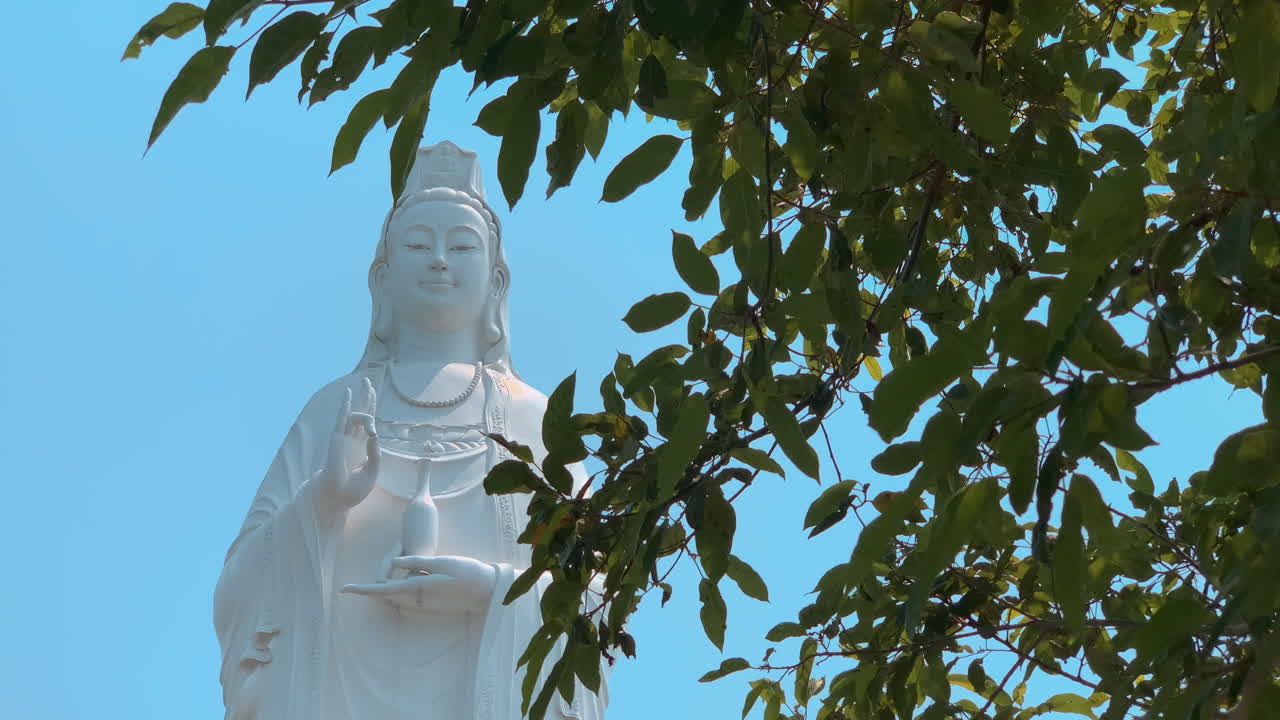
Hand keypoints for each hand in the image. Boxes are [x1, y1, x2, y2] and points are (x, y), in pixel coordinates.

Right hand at [316, 378, 379, 512]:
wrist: (338, 499)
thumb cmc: (354, 489)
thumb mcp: (373, 471)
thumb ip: (375, 452)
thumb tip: (375, 434)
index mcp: (361, 447)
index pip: (367, 424)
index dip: (371, 409)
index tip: (372, 393)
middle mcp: (352, 440)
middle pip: (360, 413)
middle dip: (365, 397)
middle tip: (368, 380)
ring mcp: (343, 439)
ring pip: (356, 415)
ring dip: (365, 407)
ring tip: (371, 411)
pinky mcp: (336, 440)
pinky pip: (341, 419)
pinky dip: (344, 406)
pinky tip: (348, 393)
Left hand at [341, 555, 497, 612]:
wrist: (487, 592)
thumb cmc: (467, 572)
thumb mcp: (441, 561)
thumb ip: (415, 562)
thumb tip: (392, 563)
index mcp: (417, 588)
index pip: (382, 589)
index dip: (362, 589)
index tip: (345, 589)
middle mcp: (417, 600)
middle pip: (385, 593)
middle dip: (379, 577)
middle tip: (394, 550)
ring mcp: (423, 606)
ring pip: (395, 596)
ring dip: (391, 581)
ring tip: (404, 554)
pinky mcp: (429, 606)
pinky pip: (406, 598)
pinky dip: (401, 586)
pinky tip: (413, 571)